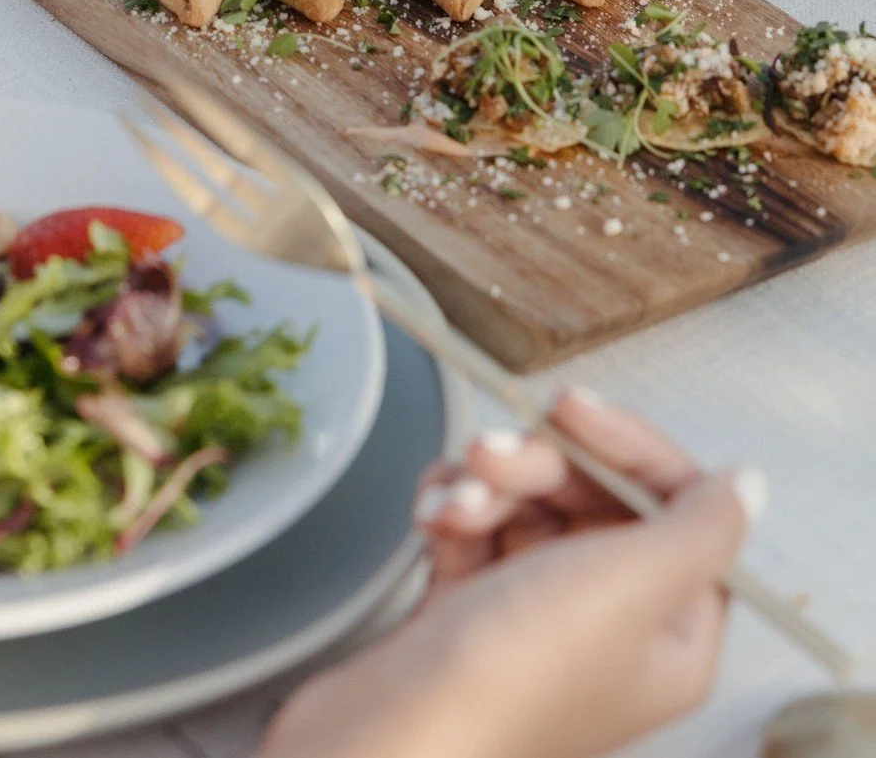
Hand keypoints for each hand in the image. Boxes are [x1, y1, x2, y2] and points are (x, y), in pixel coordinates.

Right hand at [258, 392, 759, 757]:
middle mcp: (609, 627)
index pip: (676, 510)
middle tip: (492, 456)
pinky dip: (451, 508)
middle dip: (537, 464)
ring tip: (453, 504)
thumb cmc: (512, 676)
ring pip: (526, 503)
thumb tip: (745, 484)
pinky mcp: (469, 608)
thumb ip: (701, 528)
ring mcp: (534, 617)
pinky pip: (474, 526)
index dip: (628, 450)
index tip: (572, 410)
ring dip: (485, 484)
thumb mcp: (629, 587)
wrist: (391, 728)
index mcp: (669, 635)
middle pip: (593, 498)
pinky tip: (431, 517)